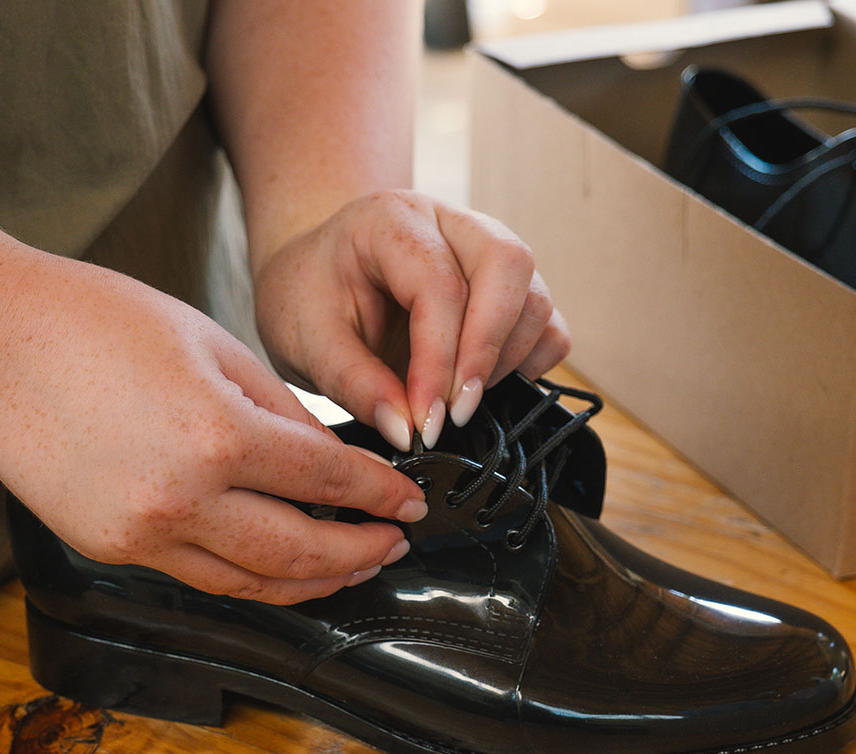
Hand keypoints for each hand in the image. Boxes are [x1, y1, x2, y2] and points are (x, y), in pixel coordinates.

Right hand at [0, 257, 426, 603]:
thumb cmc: (89, 323)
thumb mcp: (210, 344)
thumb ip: (279, 410)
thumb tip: (329, 458)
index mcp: (218, 436)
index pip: (326, 482)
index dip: (380, 496)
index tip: (410, 503)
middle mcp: (182, 500)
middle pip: (299, 551)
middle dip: (360, 552)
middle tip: (395, 544)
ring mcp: (142, 534)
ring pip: (252, 583)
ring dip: (312, 581)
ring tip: (351, 566)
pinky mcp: (112, 549)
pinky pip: (201, 577)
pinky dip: (252, 579)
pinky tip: (279, 567)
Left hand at [253, 190, 570, 451]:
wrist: (315, 278)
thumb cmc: (309, 298)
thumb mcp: (306, 341)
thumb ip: (354, 384)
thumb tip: (406, 431)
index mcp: (393, 220)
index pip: (438, 284)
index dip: (438, 360)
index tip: (426, 420)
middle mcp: (451, 223)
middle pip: (508, 264)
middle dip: (488, 347)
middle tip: (456, 412)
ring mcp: (488, 252)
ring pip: (535, 296)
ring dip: (507, 360)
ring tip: (457, 402)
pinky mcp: (509, 291)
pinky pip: (548, 325)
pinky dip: (530, 363)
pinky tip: (483, 387)